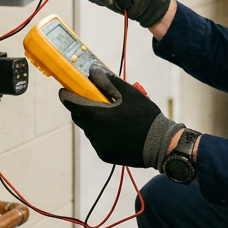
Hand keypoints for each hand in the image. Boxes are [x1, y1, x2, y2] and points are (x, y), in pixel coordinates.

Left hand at [59, 68, 182, 169]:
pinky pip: (98, 141)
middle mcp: (93, 132)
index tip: (66, 89)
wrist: (160, 145)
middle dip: (83, 108)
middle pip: (79, 117)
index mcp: (96, 115)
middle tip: (96, 101)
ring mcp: (98, 146)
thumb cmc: (145, 117)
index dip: (67, 95)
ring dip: (95, 122)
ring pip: (89, 129)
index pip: (71, 103)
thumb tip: (93, 71)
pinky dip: (103, 134)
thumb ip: (108, 81)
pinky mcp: (104, 155)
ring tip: (115, 117)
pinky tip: (120, 131)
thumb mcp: (129, 93)